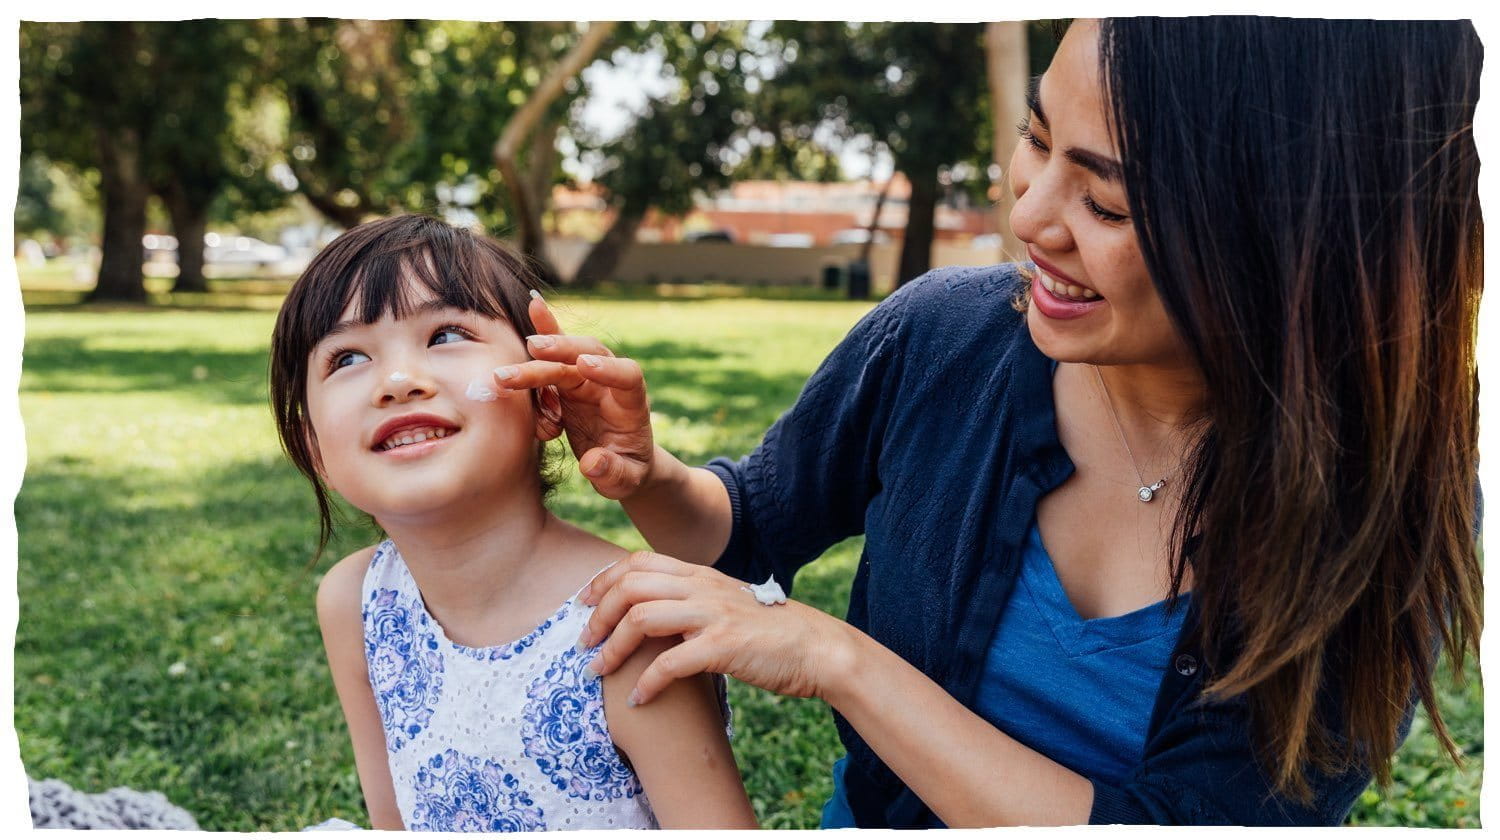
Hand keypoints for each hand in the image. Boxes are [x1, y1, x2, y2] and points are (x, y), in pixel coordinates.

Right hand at [492, 294, 656, 498]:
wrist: (623, 462)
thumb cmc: (628, 471)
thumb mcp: (626, 480)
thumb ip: (613, 472)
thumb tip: (592, 463)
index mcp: (631, 403)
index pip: (627, 375)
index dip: (609, 368)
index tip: (585, 366)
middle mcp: (608, 383)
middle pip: (587, 356)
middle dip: (562, 351)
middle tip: (534, 349)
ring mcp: (587, 379)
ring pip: (562, 359)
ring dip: (535, 362)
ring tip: (504, 374)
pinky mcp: (568, 382)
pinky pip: (553, 358)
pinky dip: (543, 336)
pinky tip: (533, 309)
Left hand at [575, 552, 855, 704]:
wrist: (818, 648)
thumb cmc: (771, 633)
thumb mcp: (727, 604)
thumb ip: (693, 601)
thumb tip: (653, 614)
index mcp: (701, 575)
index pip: (638, 562)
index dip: (604, 580)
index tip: (584, 604)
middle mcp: (703, 587)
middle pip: (631, 586)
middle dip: (598, 614)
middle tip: (584, 642)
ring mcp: (713, 615)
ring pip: (641, 618)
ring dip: (612, 647)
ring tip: (598, 671)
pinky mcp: (725, 646)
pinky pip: (670, 663)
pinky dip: (647, 682)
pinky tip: (639, 699)